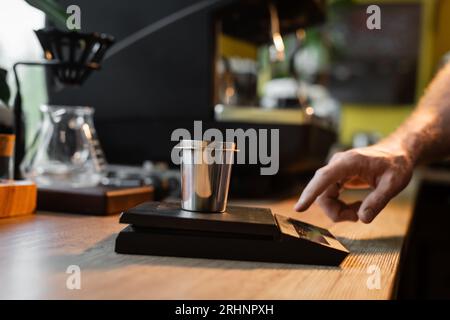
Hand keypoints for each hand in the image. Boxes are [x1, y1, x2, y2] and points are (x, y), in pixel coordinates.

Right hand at [294, 145, 413, 223]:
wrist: (396, 153)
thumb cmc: (396, 164)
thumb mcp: (393, 184)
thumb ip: (378, 201)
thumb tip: (363, 218)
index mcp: (349, 162)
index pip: (324, 178)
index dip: (310, 193)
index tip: (300, 208)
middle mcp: (337, 164)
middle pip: (322, 193)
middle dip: (335, 211)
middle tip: (357, 217)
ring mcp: (336, 170)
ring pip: (324, 196)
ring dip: (338, 209)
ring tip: (359, 211)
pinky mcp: (337, 176)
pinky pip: (329, 195)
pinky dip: (340, 205)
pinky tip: (356, 206)